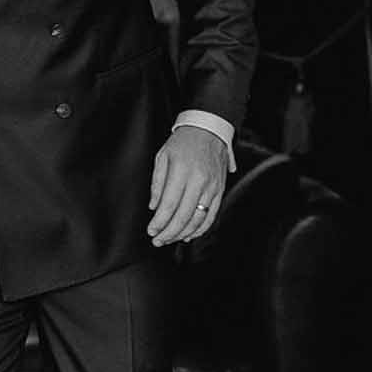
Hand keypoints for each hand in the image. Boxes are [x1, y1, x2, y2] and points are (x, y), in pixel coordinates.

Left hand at [147, 126, 231, 245]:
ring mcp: (212, 187)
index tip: (151, 230)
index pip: (169, 205)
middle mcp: (199, 181)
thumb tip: (154, 208)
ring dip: (182, 234)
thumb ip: (157, 183)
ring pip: (198, 219)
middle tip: (158, 240)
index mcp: (181, 171)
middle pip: (183, 216)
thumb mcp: (162, 157)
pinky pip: (211, 216)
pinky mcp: (220, 191)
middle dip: (168, 233)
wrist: (208, 130)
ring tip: (170, 239)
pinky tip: (189, 234)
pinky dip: (200, 229)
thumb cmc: (183, 143)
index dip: (159, 222)